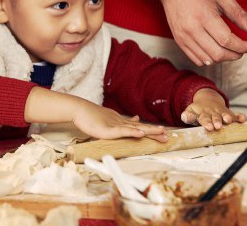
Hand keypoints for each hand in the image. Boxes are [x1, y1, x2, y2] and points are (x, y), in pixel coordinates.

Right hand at [24, 87, 166, 141]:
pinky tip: (141, 134)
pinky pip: (123, 131)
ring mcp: (115, 125)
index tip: (163, 133)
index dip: (151, 131)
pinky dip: (133, 132)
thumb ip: (122, 121)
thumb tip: (136, 119)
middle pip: (141, 128)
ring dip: (149, 131)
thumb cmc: (91, 116)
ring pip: (135, 129)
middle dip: (154, 132)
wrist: (79, 110)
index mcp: (121, 123)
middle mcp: (121, 123)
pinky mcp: (109, 130)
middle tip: (167, 137)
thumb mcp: (109, 119)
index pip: (139, 127)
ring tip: (161, 133)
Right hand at [132, 0, 246, 65]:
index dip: (242, 47)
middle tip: (243, 50)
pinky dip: (208, 59)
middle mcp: (192, 30)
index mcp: (204, 17)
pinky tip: (215, 52)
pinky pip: (195, 58)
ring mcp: (183, 37)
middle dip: (235, 55)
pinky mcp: (178, 40)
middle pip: (217, 53)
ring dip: (222, 59)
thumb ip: (239, 14)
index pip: (227, 40)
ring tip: (231, 51)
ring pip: (207, 59)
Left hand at [181, 88, 245, 130]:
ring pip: (225, 114)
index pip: (204, 118)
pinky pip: (235, 114)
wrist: (207, 99)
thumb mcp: (190, 112)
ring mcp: (221, 112)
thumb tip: (185, 117)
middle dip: (217, 121)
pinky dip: (239, 116)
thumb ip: (187, 116)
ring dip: (227, 117)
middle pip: (215, 117)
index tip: (209, 127)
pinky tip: (242, 119)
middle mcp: (212, 113)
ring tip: (228, 121)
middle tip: (218, 126)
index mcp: (202, 113)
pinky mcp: (228, 112)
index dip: (206, 123)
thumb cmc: (198, 110)